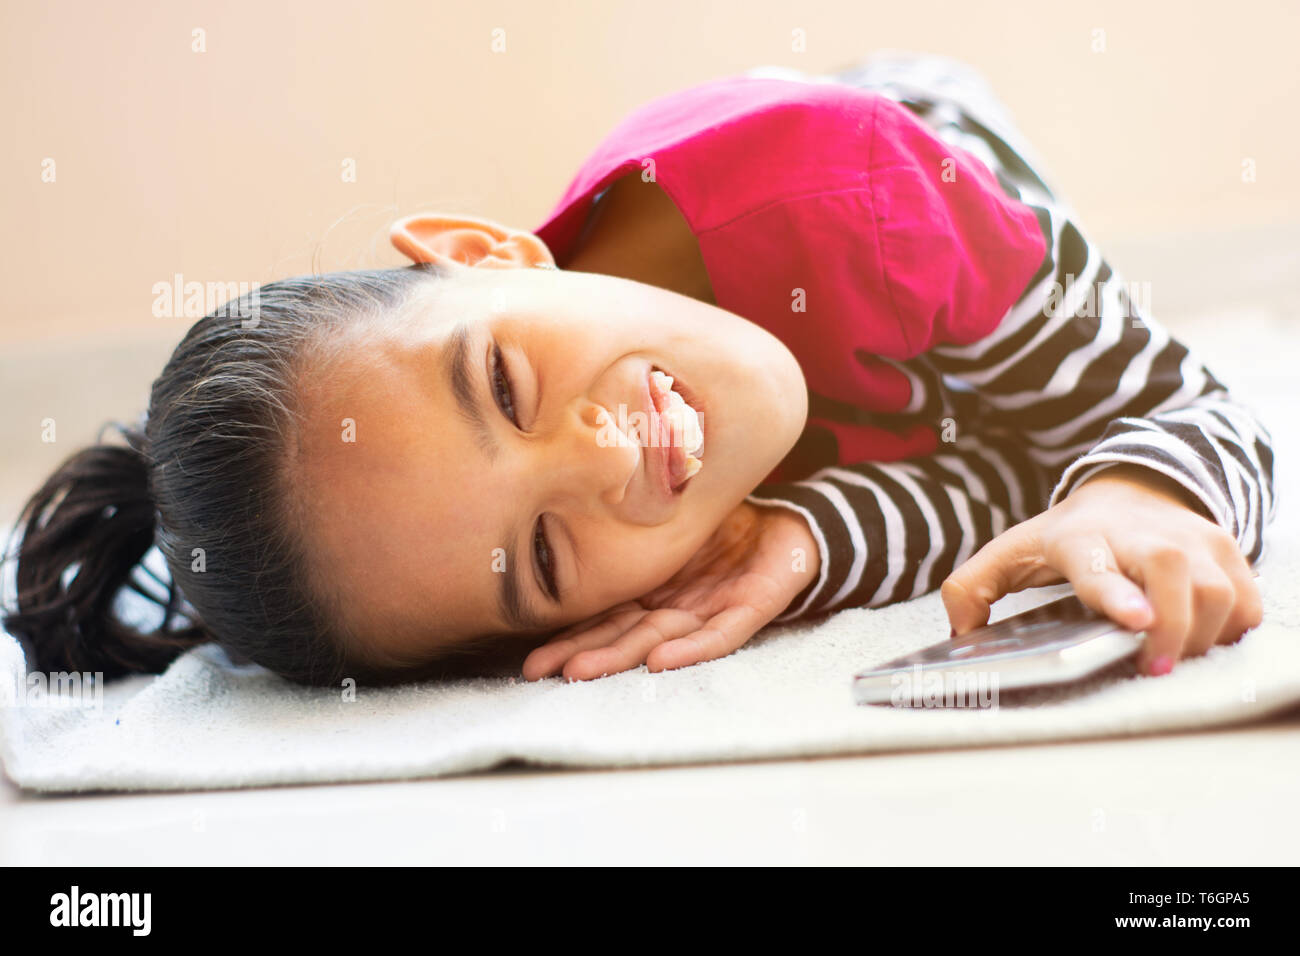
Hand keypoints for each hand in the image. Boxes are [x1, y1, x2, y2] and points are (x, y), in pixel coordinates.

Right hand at [521, 501, 820, 680]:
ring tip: (582, 672)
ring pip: (660, 640)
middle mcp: (675, 610)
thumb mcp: (671, 516)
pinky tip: (659, 661)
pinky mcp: (748, 610)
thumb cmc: (725, 525)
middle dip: (582, 654)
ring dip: (622, 658)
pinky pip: (718, 636)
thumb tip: (578, 494)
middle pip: (623, 636)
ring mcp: (709, 613)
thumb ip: (633, 517)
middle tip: (539, 671)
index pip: (605, 617)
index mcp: (652, 591)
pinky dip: (690, 649)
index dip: (569, 634)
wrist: (790, 524)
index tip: (530, 653)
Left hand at [940, 464, 1262, 675]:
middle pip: (1174, 579)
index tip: (1133, 620)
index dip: (1117, 595)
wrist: (1129, 489)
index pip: (1097, 567)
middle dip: (1172, 629)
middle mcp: (1142, 537)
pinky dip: (1232, 628)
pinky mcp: (1226, 551)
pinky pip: (1246, 600)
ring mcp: (1191, 541)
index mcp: (1082, 540)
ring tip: (1170, 657)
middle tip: (1153, 666)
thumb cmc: (1067, 535)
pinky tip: (1200, 639)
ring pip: (1219, 592)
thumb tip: (958, 633)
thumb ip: (971, 589)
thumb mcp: (1011, 553)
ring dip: (1201, 637)